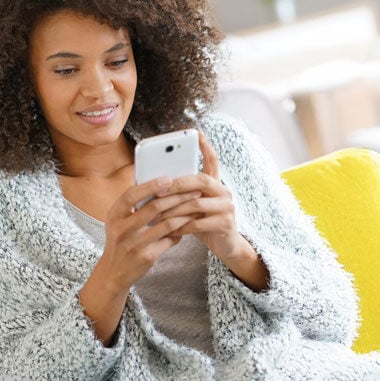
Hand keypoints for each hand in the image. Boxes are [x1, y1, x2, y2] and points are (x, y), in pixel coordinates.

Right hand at [98, 176, 201, 290]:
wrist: (113, 271)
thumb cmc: (120, 240)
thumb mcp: (117, 220)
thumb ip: (132, 205)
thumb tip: (157, 184)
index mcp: (114, 215)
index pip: (132, 195)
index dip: (150, 185)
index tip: (168, 179)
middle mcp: (122, 229)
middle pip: (154, 207)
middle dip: (177, 197)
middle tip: (194, 191)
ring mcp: (135, 244)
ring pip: (167, 224)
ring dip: (185, 214)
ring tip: (196, 207)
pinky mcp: (147, 256)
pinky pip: (170, 240)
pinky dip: (180, 232)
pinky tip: (187, 226)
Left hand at [155, 132, 268, 290]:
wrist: (226, 247)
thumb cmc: (203, 224)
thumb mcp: (192, 207)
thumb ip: (181, 195)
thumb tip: (152, 186)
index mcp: (215, 184)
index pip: (212, 161)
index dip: (205, 147)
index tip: (197, 133)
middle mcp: (224, 192)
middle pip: (200, 180)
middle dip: (176, 184)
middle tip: (157, 191)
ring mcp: (227, 207)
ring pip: (196, 203)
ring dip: (173, 210)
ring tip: (156, 216)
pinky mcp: (226, 224)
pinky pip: (198, 223)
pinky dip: (181, 227)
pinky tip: (169, 231)